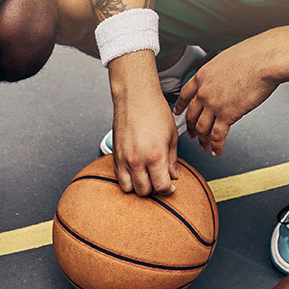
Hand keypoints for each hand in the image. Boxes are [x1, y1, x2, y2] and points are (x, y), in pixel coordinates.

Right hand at [108, 52, 178, 196]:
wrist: (135, 97)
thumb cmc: (155, 112)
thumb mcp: (171, 136)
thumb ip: (172, 159)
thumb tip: (173, 175)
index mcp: (155, 155)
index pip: (160, 186)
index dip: (168, 190)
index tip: (171, 186)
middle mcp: (137, 160)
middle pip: (144, 191)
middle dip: (153, 189)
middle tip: (159, 181)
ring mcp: (123, 159)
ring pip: (128, 188)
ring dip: (138, 187)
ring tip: (146, 178)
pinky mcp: (115, 155)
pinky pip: (119, 177)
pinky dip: (127, 179)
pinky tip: (136, 171)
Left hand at [173, 35, 279, 155]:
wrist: (265, 60)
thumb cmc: (254, 55)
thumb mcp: (226, 59)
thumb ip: (220, 73)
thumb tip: (225, 78)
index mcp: (203, 75)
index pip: (185, 94)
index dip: (181, 105)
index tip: (179, 112)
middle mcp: (204, 91)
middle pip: (191, 115)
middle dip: (191, 127)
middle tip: (191, 134)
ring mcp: (214, 104)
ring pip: (202, 128)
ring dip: (203, 140)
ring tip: (204, 146)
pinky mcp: (227, 115)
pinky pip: (217, 135)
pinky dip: (216, 146)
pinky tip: (217, 150)